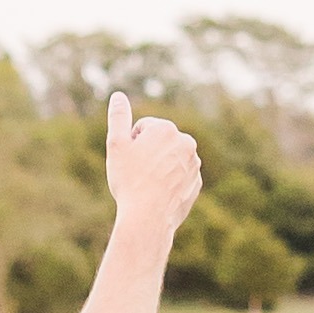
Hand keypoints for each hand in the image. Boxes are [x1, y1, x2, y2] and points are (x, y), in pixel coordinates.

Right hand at [105, 90, 203, 235]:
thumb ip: (118, 117)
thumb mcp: (116, 145)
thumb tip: (118, 96)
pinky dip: (169, 182)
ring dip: (159, 167)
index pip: (143, 129)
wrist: (149, 216)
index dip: (131, 145)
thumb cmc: (130, 179)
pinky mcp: (197, 182)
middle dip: (148, 153)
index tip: (129, 161)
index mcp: (166, 129)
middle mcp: (185, 142)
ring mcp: (194, 163)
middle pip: (159, 142)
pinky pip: (179, 177)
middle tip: (137, 173)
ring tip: (148, 185)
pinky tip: (158, 194)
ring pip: (170, 159)